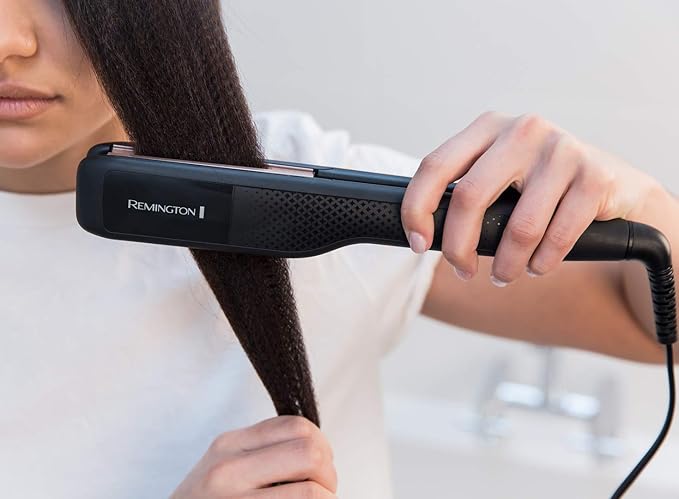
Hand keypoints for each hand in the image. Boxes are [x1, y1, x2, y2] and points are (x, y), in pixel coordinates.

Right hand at [171, 416, 336, 498]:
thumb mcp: (222, 468)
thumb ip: (260, 452)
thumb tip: (315, 448)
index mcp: (228, 446)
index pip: (296, 426)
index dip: (321, 444)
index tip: (320, 463)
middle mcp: (228, 470)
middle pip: (310, 452)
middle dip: (328, 473)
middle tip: (324, 489)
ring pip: (312, 490)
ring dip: (326, 498)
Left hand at [401, 111, 658, 284]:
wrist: (616, 186)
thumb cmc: (542, 188)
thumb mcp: (501, 174)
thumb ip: (466, 190)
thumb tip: (422, 232)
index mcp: (488, 127)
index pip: (435, 165)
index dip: (417, 209)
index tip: (419, 243)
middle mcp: (522, 130)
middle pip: (470, 197)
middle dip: (459, 246)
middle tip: (463, 270)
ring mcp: (561, 150)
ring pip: (518, 227)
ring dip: (505, 265)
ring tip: (503, 275)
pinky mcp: (594, 177)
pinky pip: (556, 237)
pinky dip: (541, 263)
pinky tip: (537, 267)